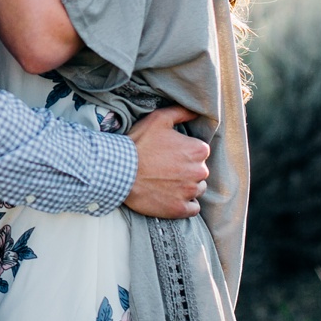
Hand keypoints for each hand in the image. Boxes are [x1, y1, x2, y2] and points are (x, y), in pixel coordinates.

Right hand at [123, 105, 209, 219]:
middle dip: (187, 169)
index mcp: (198, 150)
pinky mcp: (180, 208)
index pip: (201, 152)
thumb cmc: (139, 144)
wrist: (120, 171)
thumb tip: (196, 112)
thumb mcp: (158, 119)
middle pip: (200, 171)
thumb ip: (181, 112)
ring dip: (186, 186)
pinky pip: (193, 208)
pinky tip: (171, 197)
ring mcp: (190, 192)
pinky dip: (185, 204)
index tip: (171, 153)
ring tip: (166, 182)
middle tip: (166, 167)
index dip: (185, 152)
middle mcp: (199, 172)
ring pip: (197, 189)